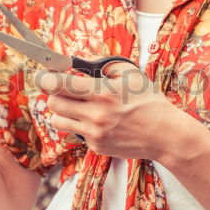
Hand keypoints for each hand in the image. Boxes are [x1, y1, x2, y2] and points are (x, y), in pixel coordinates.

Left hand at [34, 61, 180, 160]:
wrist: (164, 134)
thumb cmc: (150, 102)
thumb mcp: (131, 74)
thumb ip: (105, 65)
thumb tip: (82, 62)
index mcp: (102, 93)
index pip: (59, 85)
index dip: (47, 78)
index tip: (45, 76)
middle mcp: (95, 114)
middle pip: (53, 103)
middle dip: (55, 94)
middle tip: (66, 91)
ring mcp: (94, 133)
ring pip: (58, 121)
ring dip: (63, 112)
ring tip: (77, 107)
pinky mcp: (96, 146)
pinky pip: (76, 134)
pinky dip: (81, 126)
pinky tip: (98, 122)